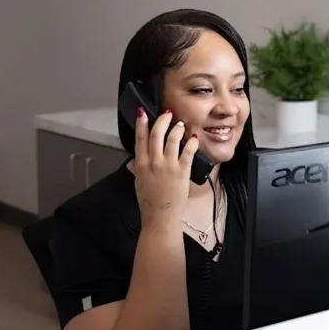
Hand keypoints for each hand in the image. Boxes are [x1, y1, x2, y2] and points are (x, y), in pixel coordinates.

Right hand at [131, 108, 199, 231]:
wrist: (160, 216)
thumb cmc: (149, 202)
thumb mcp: (138, 182)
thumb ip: (137, 168)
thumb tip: (135, 161)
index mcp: (141, 164)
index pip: (140, 138)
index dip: (142, 123)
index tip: (143, 112)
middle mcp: (154, 162)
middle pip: (156, 134)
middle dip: (162, 120)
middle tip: (167, 114)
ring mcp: (168, 165)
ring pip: (172, 139)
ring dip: (177, 128)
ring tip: (180, 124)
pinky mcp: (182, 171)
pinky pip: (188, 152)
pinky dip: (191, 142)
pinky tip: (193, 138)